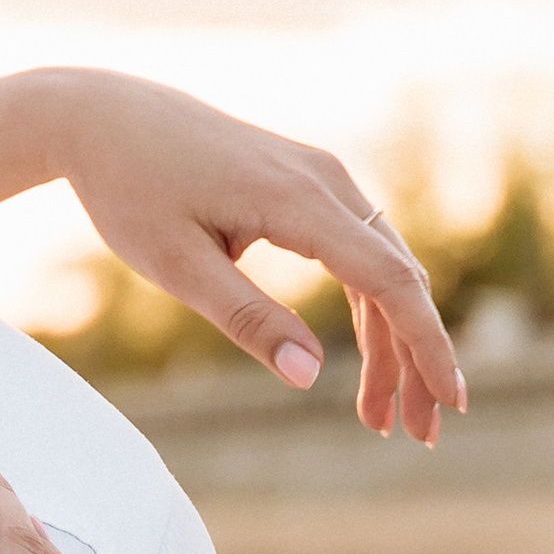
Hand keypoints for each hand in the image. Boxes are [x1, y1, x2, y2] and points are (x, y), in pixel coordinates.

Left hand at [0, 68, 465, 441]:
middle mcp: (325, 180)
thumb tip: (310, 377)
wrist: (103, 117)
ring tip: (384, 416)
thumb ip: (246, 319)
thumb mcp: (177, 266)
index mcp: (297, 200)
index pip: (389, 281)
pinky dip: (367, 306)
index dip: (426, 345)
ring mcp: (321, 176)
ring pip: (383, 267)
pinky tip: (364, 359)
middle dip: (416, 359)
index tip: (450, 400)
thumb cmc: (131, 190)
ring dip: (393, 341)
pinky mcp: (307, 183)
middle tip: (421, 435)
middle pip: (400, 279)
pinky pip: (357, 250)